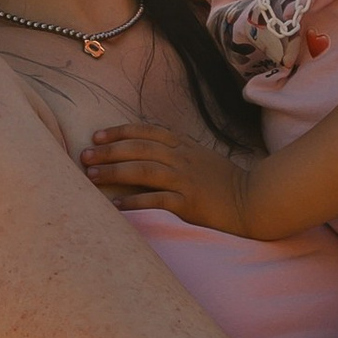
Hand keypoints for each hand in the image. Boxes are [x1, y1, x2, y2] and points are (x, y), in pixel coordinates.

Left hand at [81, 124, 249, 230]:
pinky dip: (134, 202)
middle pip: (138, 148)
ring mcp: (186, 180)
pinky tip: (116, 205)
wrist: (254, 201)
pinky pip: (156, 200)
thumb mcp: (200, 157)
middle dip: (108, 151)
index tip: (97, 136)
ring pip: (143, 171)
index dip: (120, 132)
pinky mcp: (189, 203)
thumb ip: (175, 151)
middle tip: (84, 156)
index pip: (146, 131)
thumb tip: (144, 153)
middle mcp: (182, 158)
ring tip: (91, 176)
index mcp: (184, 145)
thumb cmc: (225, 182)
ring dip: (115, 172)